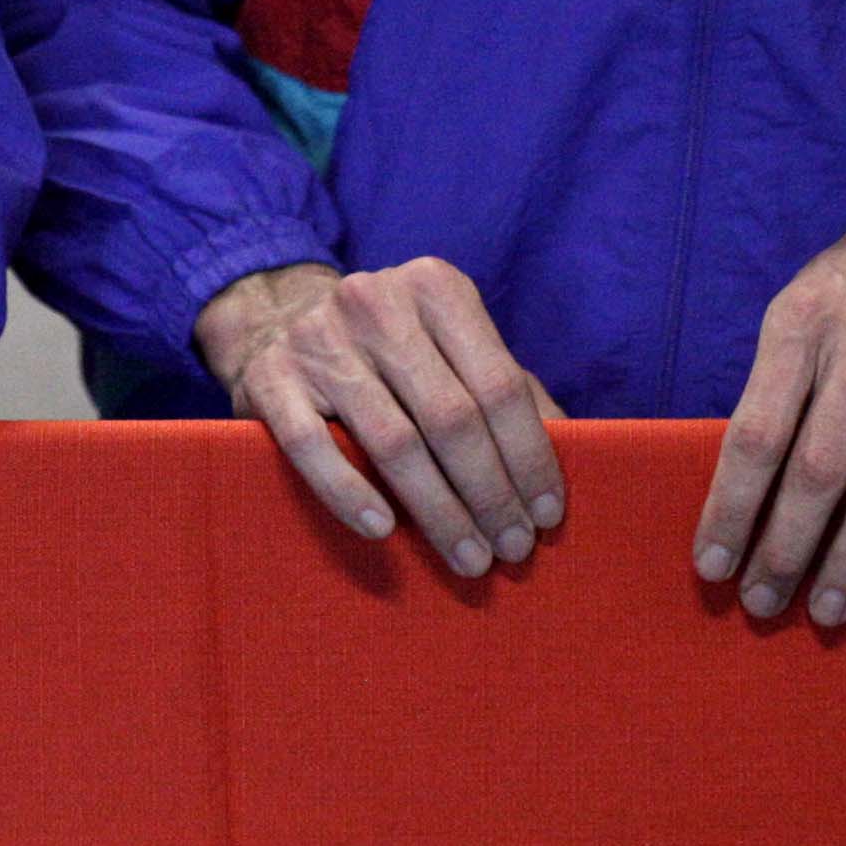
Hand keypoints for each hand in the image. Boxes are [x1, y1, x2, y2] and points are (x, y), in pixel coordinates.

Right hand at [194, 256, 564, 577]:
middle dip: (490, 494)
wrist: (279, 316)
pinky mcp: (269, 378)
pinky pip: (312, 448)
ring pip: (392, 441)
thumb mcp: (451, 344)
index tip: (548, 515)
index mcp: (436, 288)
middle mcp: (376, 303)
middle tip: (511, 549)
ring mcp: (318, 339)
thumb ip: (506, 387)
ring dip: (438, 511)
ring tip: (468, 557)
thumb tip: (576, 450)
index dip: (530, 457)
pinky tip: (384, 531)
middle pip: (451, 418)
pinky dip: (350, 494)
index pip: (498, 384)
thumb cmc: (390, 347)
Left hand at [695, 170, 845, 628]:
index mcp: (803, 317)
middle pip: (817, 470)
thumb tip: (740, 479)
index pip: (756, 432)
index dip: (731, 507)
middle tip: (764, 605)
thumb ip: (778, 378)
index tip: (711, 565)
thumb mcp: (808, 299)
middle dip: (785, 549)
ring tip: (826, 608)